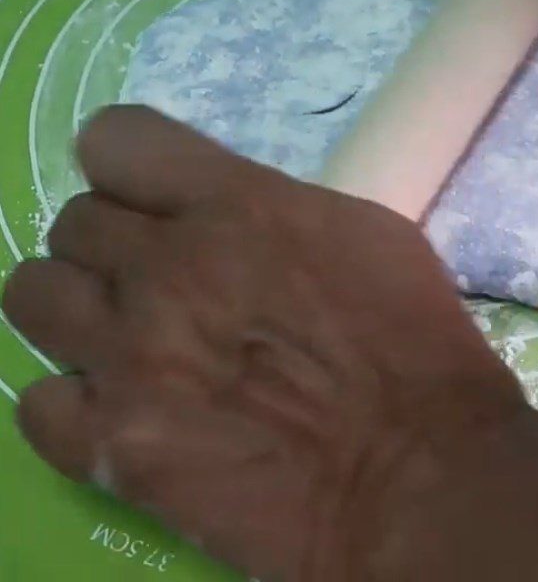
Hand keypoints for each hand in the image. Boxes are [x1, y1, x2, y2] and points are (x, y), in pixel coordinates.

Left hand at [3, 106, 537, 580]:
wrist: (419, 486)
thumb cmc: (416, 350)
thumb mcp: (367, 241)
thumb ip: (286, 210)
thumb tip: (231, 192)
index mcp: (241, 204)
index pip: (118, 130)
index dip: (125, 150)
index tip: (143, 177)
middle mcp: (172, 267)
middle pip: (70, 212)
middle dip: (104, 237)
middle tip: (149, 274)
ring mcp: (130, 357)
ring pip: (30, 289)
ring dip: (66, 304)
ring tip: (122, 334)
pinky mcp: (114, 446)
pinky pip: (34, 400)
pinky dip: (62, 398)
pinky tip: (116, 409)